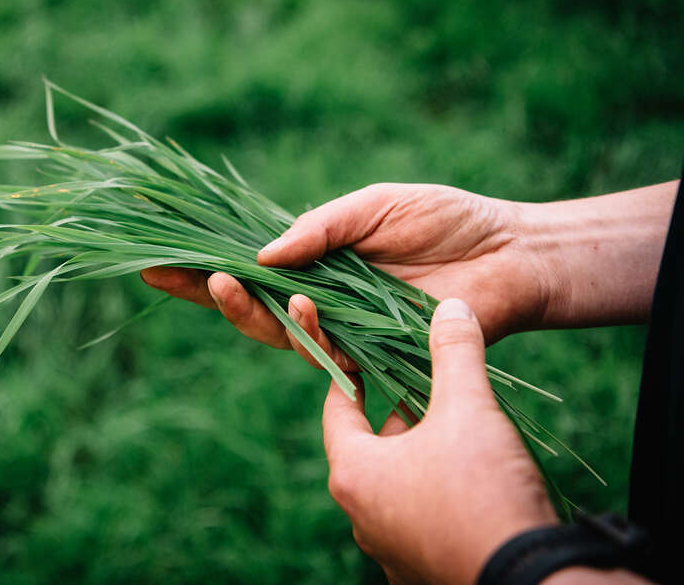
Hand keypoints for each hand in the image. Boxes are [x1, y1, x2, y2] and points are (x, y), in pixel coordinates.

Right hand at [142, 183, 554, 345]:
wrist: (508, 254)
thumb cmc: (444, 219)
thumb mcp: (374, 205)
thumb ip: (321, 227)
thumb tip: (262, 255)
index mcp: (316, 260)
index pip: (247, 267)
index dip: (200, 267)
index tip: (155, 259)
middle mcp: (320, 297)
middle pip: (248, 305)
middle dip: (205, 294)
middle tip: (171, 275)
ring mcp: (342, 328)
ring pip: (277, 332)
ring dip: (244, 311)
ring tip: (220, 283)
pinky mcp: (371, 353)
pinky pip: (327, 348)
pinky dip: (306, 326)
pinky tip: (296, 301)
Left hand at [314, 297, 557, 583]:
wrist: (529, 579)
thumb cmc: (483, 489)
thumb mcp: (469, 409)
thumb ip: (455, 353)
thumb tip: (451, 307)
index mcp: (354, 474)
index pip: (336, 411)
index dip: (351, 376)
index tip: (363, 355)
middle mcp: (361, 514)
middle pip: (369, 447)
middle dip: (396, 413)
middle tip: (422, 384)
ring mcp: (389, 547)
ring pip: (396, 483)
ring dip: (418, 451)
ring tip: (451, 422)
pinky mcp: (421, 566)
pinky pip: (418, 515)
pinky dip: (434, 488)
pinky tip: (468, 472)